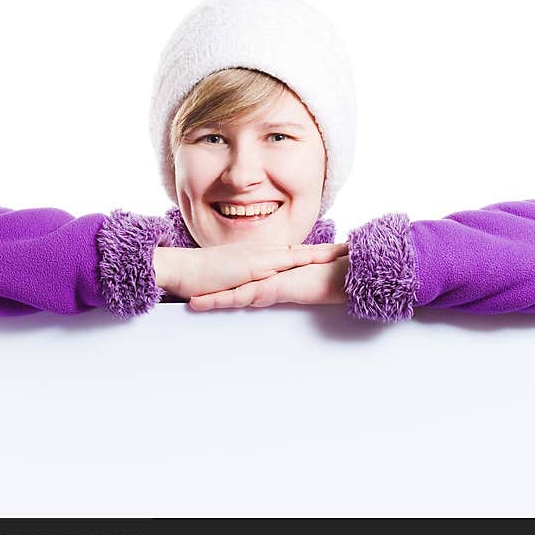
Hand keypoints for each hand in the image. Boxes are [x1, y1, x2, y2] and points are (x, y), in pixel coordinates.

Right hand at [154, 242, 347, 299]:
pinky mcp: (251, 267)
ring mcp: (259, 259)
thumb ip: (250, 278)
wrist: (181, 268)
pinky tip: (315, 261)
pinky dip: (300, 262)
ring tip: (344, 253)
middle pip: (305, 251)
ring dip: (321, 254)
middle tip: (354, 248)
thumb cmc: (202, 275)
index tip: (340, 252)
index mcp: (262, 255)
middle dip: (329, 251)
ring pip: (298, 254)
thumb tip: (262, 285)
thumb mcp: (233, 276)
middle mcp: (264, 253)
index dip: (318, 252)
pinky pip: (280, 264)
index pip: (297, 253)